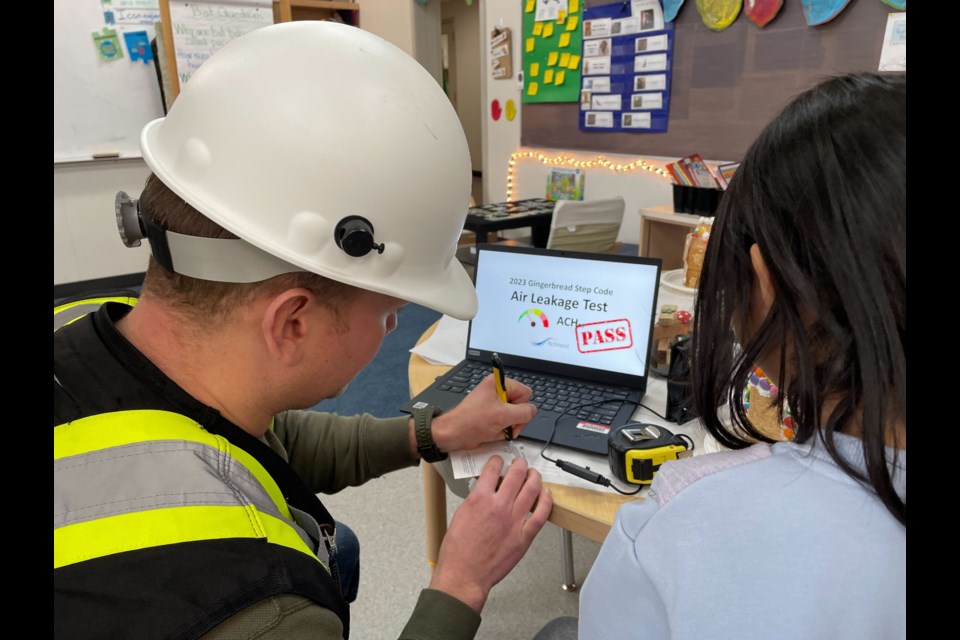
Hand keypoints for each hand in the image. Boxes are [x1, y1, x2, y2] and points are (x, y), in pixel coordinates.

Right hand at [429, 456, 552, 612]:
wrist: (465, 574)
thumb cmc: (459, 551)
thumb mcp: (461, 515)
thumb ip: (476, 499)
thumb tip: (485, 489)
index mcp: (480, 499)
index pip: (492, 469)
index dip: (497, 461)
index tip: (499, 460)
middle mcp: (499, 506)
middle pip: (516, 474)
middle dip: (519, 464)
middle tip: (520, 463)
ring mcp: (514, 521)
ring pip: (531, 489)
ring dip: (534, 477)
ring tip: (534, 474)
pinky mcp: (524, 536)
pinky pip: (541, 514)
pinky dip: (546, 500)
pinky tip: (546, 494)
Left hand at [431, 375, 536, 452]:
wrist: (453, 434)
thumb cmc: (472, 421)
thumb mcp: (503, 415)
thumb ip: (524, 412)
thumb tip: (532, 410)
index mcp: (499, 383)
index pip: (525, 393)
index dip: (521, 406)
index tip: (510, 414)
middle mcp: (497, 391)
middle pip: (521, 406)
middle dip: (515, 419)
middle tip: (504, 426)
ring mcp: (494, 404)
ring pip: (514, 417)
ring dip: (507, 427)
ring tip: (495, 430)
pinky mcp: (491, 415)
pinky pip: (505, 423)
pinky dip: (501, 431)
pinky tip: (492, 433)